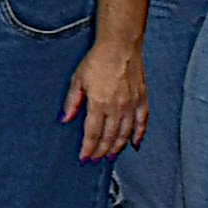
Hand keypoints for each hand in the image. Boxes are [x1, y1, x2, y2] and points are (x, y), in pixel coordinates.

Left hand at [71, 38, 147, 159]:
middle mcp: (117, 108)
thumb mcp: (78, 80)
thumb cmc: (98, 60)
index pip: (93, 133)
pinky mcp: (142, 100)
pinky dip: (138, 135)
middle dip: (101, 152)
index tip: (84, 158)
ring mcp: (132, 105)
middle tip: (96, 160)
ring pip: (125, 134)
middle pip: (109, 137)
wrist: (120, 46)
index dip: (88, 148)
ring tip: (110, 157)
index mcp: (99, 103)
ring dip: (117, 148)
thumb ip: (72, 102)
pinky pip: (142, 123)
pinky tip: (134, 144)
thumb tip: (64, 119)